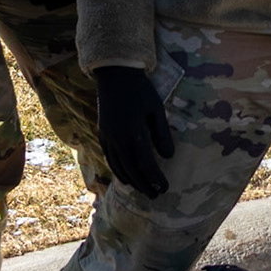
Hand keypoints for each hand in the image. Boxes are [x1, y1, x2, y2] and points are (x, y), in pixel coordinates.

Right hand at [94, 66, 174, 197]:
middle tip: (155, 196)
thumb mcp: (157, 109)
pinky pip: (109, 157)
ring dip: (130, 180)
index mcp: (133, 131)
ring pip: (118, 166)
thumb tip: (168, 157)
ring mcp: (108, 136)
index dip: (155, 178)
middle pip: (131, 169)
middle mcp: (118, 137)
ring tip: (142, 190)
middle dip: (143, 185)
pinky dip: (117, 170)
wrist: (115, 74)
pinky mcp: (102, 133)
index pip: (145, 163)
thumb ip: (162, 134)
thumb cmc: (140, 90)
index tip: (165, 188)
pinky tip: (125, 176)